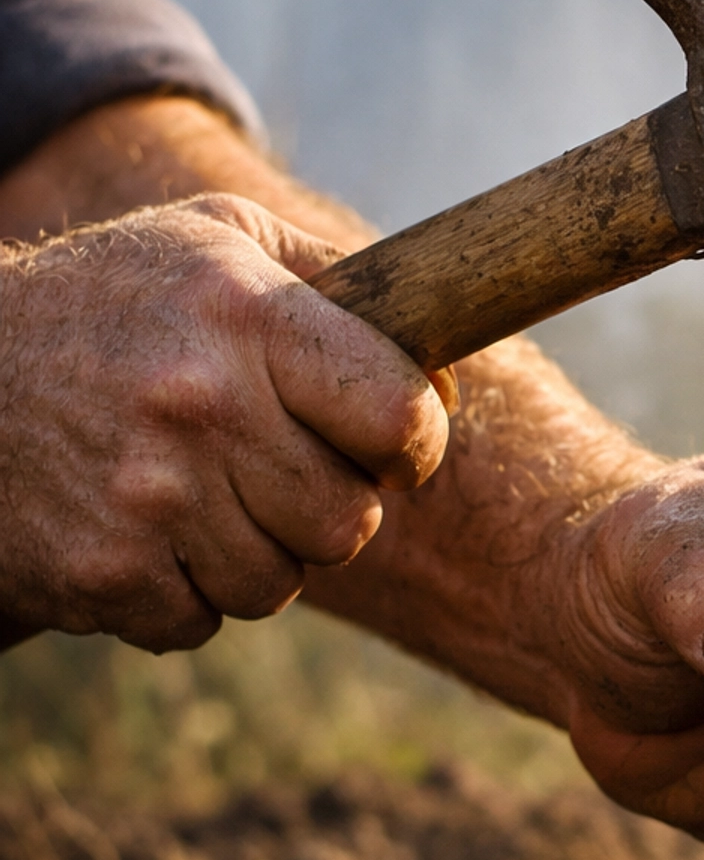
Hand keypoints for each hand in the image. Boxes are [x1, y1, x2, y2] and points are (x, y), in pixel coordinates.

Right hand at [0, 194, 448, 649]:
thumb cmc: (109, 299)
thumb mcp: (216, 238)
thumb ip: (335, 279)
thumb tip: (444, 369)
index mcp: (244, 314)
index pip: (398, 415)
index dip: (413, 442)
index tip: (390, 444)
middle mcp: (200, 405)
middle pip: (349, 521)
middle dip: (327, 504)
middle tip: (278, 470)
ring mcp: (149, 498)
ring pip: (280, 583)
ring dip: (255, 553)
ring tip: (202, 494)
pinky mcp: (103, 572)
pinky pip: (201, 621)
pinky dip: (182, 591)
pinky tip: (145, 530)